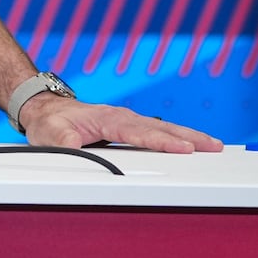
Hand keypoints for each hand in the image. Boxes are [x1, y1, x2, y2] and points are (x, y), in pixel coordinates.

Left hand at [20, 91, 222, 152]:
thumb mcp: (49, 134)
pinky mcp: (127, 125)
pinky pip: (156, 130)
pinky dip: (176, 135)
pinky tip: (192, 142)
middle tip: (213, 146)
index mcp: (105, 118)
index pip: (138, 132)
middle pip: (159, 127)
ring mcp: (125, 119)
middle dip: (187, 136)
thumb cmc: (48, 122)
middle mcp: (120, 116)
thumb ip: (63, 142)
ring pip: (161, 127)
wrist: (44, 109)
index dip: (161, 141)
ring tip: (213, 145)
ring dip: (187, 135)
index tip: (184, 148)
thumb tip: (74, 147)